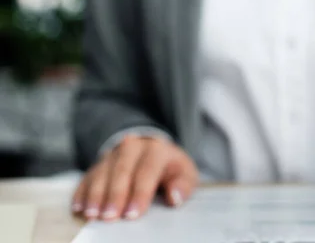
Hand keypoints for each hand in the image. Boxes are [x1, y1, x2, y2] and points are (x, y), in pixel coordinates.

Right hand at [72, 135, 198, 220]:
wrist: (152, 149)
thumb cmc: (170, 167)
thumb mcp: (185, 173)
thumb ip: (183, 185)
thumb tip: (175, 198)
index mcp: (156, 149)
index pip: (147, 171)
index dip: (139, 193)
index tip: (132, 214)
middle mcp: (132, 147)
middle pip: (121, 170)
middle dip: (115, 195)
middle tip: (109, 217)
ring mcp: (113, 154)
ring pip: (101, 172)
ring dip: (95, 194)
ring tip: (92, 214)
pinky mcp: (99, 163)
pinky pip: (87, 176)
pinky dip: (82, 192)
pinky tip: (79, 207)